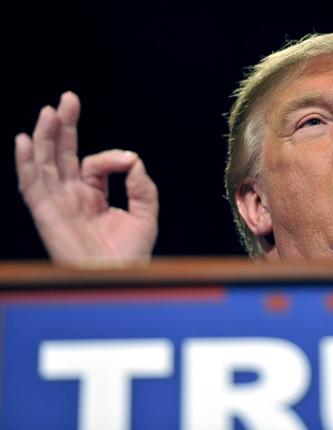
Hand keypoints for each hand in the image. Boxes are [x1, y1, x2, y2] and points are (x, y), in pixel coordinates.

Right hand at [15, 92, 158, 265]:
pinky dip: (25, 163)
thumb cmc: (131, 253)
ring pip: (44, 163)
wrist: (120, 277)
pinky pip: (31, 185)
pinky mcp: (46, 214)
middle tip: (68, 99)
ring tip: (49, 111)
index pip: (94, 163)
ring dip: (44, 137)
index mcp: (93, 195)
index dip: (111, 156)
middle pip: (61, 154)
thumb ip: (140, 184)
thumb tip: (132, 158)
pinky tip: (23, 140)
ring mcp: (57, 203)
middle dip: (63, 126)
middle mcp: (71, 196)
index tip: (127, 160)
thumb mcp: (145, 213)